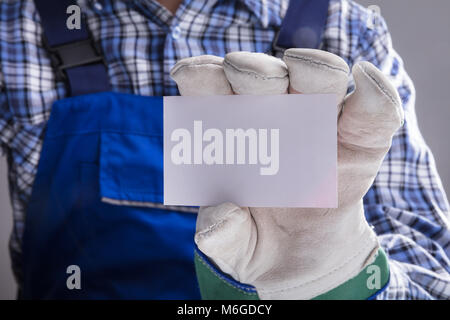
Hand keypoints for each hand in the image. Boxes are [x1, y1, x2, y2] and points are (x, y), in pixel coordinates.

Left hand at [170, 49, 402, 298]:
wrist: (302, 260)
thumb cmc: (257, 241)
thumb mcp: (235, 250)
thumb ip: (221, 238)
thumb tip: (219, 220)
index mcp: (230, 135)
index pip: (210, 92)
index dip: (200, 77)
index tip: (191, 75)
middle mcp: (273, 118)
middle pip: (264, 75)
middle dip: (253, 69)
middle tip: (242, 71)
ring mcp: (320, 124)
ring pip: (319, 77)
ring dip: (310, 68)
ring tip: (304, 67)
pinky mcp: (361, 141)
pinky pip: (374, 110)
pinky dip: (375, 93)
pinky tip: (367, 82)